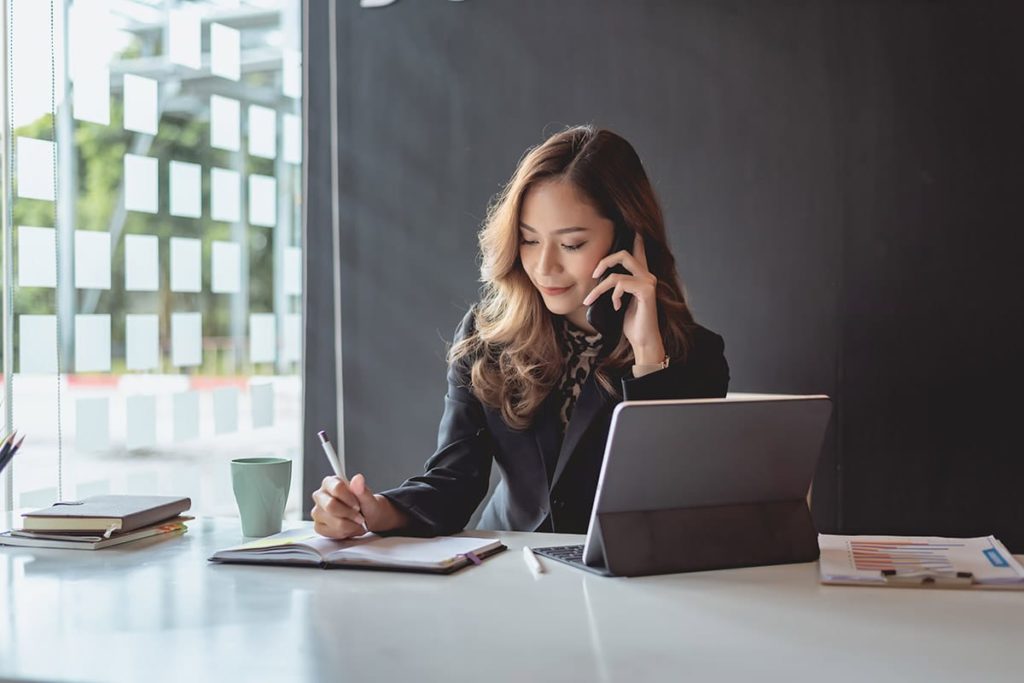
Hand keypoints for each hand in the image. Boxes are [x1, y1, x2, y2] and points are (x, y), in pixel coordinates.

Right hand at [311, 474, 404, 538]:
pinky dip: (344, 533)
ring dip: (349, 525)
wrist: (366, 518)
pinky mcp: (318, 526)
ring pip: (332, 521)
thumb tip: (358, 479)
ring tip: (356, 523)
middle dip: (349, 514)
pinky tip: (350, 528)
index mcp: (330, 482)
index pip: (336, 488)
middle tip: (360, 517)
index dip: (349, 499)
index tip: (358, 506)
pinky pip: (330, 532)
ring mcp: (317, 511)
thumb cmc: (365, 505)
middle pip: (330, 506)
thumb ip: (362, 489)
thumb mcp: (368, 497)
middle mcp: (320, 496)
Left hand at [582, 232, 665, 363]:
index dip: (635, 238)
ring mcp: (648, 282)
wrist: (642, 339)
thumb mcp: (618, 299)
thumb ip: (614, 285)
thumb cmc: (630, 321)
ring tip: (591, 299)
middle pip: (624, 254)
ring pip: (616, 274)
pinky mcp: (647, 291)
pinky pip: (621, 285)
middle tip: (593, 273)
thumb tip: (597, 277)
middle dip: (604, 261)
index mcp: (641, 276)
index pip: (638, 251)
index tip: (632, 227)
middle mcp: (647, 275)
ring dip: (599, 288)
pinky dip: (613, 296)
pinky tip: (616, 306)